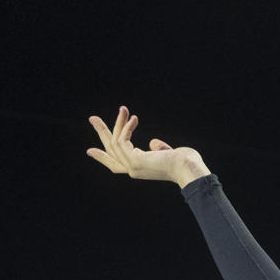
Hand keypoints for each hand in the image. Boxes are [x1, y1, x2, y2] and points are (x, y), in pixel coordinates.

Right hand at [86, 105, 209, 186]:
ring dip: (118, 124)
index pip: (116, 164)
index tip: (90, 150)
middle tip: (92, 118)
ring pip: (115, 143)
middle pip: (111, 152)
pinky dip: (126, 128)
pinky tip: (133, 118)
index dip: (103, 156)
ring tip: (123, 109)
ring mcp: (133, 168)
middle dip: (102, 133)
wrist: (189, 168)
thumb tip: (153, 143)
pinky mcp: (135, 162)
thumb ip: (159, 150)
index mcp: (141, 169)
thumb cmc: (184, 162)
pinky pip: (122, 141)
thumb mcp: (169, 153)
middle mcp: (134, 170)